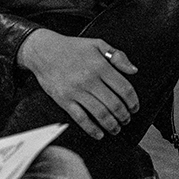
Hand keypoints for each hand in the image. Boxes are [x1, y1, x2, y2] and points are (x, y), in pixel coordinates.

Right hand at [17, 28, 138, 139]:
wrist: (44, 51)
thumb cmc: (72, 47)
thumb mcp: (97, 44)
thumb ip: (117, 56)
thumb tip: (134, 70)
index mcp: (100, 66)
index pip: (124, 89)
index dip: (133, 101)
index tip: (135, 107)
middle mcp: (89, 80)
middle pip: (115, 104)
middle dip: (124, 116)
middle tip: (127, 119)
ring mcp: (76, 91)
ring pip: (101, 114)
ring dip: (112, 125)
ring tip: (117, 128)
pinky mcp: (64, 100)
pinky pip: (81, 119)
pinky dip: (93, 129)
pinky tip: (99, 133)